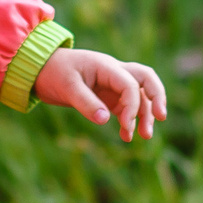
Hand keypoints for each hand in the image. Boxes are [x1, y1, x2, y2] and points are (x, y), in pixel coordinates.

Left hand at [35, 47, 168, 140]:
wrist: (40, 69)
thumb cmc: (53, 72)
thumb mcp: (67, 87)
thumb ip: (86, 103)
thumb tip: (105, 120)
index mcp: (106, 66)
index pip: (130, 84)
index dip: (133, 106)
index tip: (127, 126)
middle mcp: (114, 73)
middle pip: (146, 79)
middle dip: (157, 97)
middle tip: (162, 117)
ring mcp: (112, 84)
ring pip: (139, 95)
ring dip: (145, 114)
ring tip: (145, 136)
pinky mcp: (108, 96)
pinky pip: (126, 107)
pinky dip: (130, 120)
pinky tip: (126, 136)